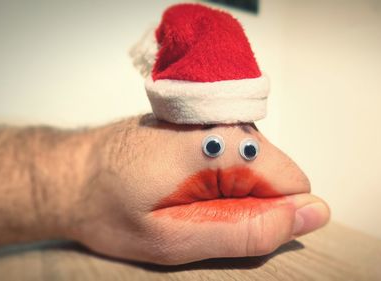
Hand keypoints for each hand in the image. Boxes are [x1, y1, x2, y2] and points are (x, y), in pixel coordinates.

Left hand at [66, 114, 329, 264]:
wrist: (70, 174)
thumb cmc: (112, 207)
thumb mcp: (178, 238)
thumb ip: (248, 230)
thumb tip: (310, 215)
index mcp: (224, 146)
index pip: (294, 186)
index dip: (269, 218)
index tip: (225, 225)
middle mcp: (226, 122)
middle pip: (275, 176)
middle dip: (247, 206)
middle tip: (196, 215)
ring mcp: (215, 118)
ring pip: (256, 168)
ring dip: (230, 193)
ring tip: (184, 198)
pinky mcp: (205, 123)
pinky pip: (235, 157)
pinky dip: (218, 178)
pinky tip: (181, 183)